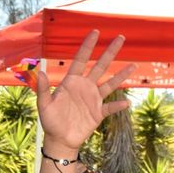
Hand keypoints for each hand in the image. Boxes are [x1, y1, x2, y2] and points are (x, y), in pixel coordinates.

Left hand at [33, 30, 132, 159]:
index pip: (81, 59)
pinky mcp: (98, 113)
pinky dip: (118, 106)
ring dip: (121, 75)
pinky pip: (110, 108)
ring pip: (110, 84)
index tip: (95, 32)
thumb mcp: (44, 105)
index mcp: (71, 82)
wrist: (60, 140)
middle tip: (120, 38)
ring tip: (134, 65)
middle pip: (100, 66)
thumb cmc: (50, 121)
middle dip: (110, 52)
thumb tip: (39, 72)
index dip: (88, 46)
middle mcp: (85, 87)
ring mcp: (93, 99)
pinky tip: (126, 103)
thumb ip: (42, 89)